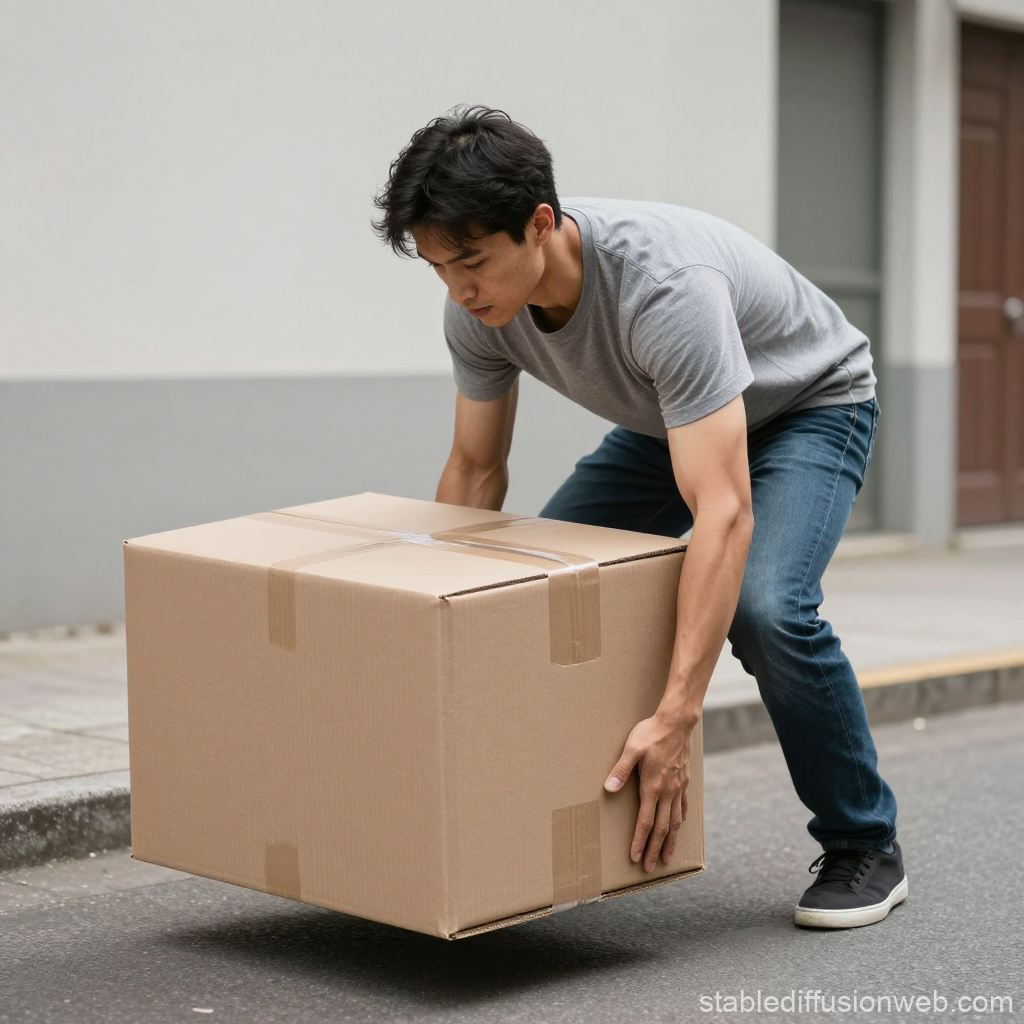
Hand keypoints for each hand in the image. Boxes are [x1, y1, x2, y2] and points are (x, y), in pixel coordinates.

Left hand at [604, 712, 693, 871]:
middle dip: (654, 849)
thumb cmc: (651, 733)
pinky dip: (681, 820)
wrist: (677, 722)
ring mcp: (678, 787)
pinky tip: (680, 826)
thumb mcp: (632, 748)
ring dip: (670, 841)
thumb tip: (608, 789)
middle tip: (650, 868)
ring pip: (675, 821)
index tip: (636, 858)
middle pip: (662, 828)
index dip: (640, 841)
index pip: (645, 822)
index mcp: (652, 787)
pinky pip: (683, 806)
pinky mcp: (685, 780)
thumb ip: (621, 770)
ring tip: (666, 857)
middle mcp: (667, 791)